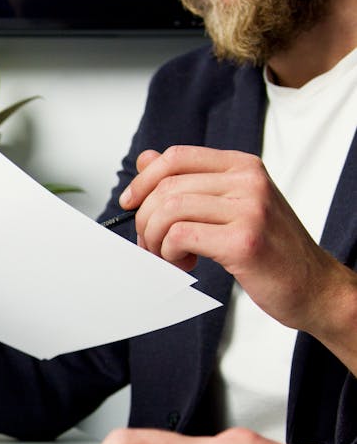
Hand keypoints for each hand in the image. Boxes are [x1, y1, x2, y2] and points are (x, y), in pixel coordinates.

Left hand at [122, 146, 348, 332]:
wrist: (313, 286)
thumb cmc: (270, 249)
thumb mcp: (230, 206)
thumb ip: (190, 182)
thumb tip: (146, 159)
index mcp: (243, 166)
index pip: (177, 157)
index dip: (144, 180)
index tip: (130, 202)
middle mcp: (249, 181)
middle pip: (167, 187)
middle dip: (146, 221)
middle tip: (153, 245)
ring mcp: (250, 209)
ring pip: (169, 211)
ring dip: (156, 240)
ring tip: (170, 257)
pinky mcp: (244, 241)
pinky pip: (180, 236)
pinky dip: (170, 254)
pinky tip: (188, 263)